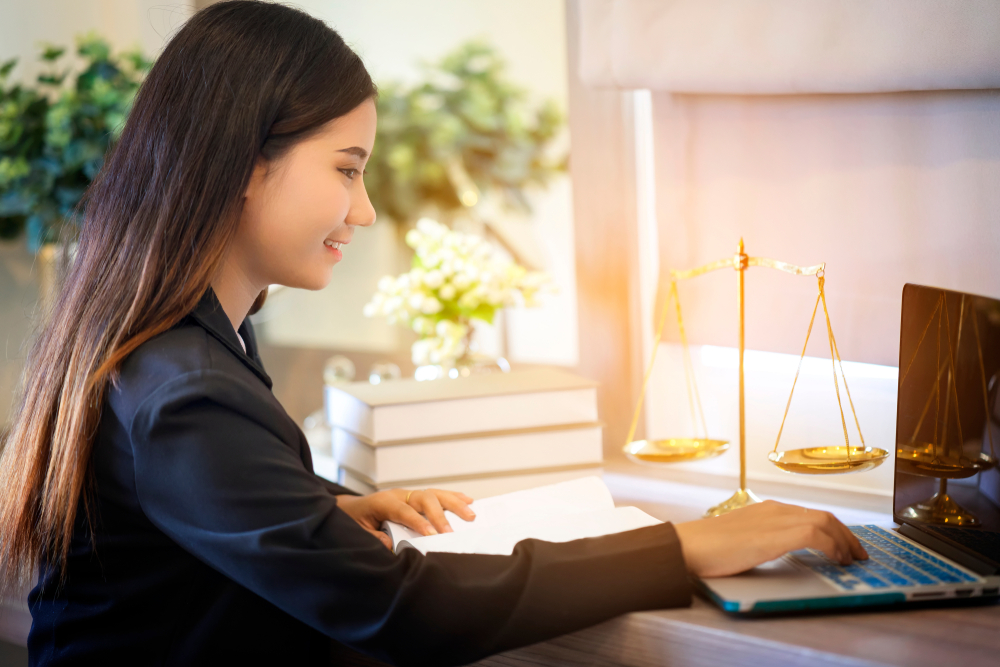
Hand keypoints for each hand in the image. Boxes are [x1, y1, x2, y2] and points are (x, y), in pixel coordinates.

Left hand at [336, 488, 475, 549]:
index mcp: (383, 502)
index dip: (418, 522)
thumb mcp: (357, 531)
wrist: (349, 508)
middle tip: (452, 531)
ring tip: (471, 513)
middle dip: (440, 515)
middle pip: (424, 499)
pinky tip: (468, 500)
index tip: (432, 534)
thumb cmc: (354, 520)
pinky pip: (437, 494)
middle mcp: (398, 494)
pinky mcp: (415, 497)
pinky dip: (453, 497)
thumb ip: (373, 538)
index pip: (404, 511)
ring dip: (454, 503)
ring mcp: (408, 494)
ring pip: (434, 494)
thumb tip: (390, 544)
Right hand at [673, 499, 867, 577]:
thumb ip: (760, 538)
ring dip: (844, 541)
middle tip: (857, 554)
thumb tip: (773, 550)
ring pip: (824, 521)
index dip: (834, 530)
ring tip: (851, 559)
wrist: (687, 546)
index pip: (810, 514)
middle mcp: (775, 509)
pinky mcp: (774, 535)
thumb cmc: (706, 547)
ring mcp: (775, 520)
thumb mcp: (740, 538)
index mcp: (766, 510)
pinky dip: (832, 546)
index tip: (844, 546)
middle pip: (824, 516)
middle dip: (847, 535)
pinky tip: (836, 559)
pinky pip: (815, 534)